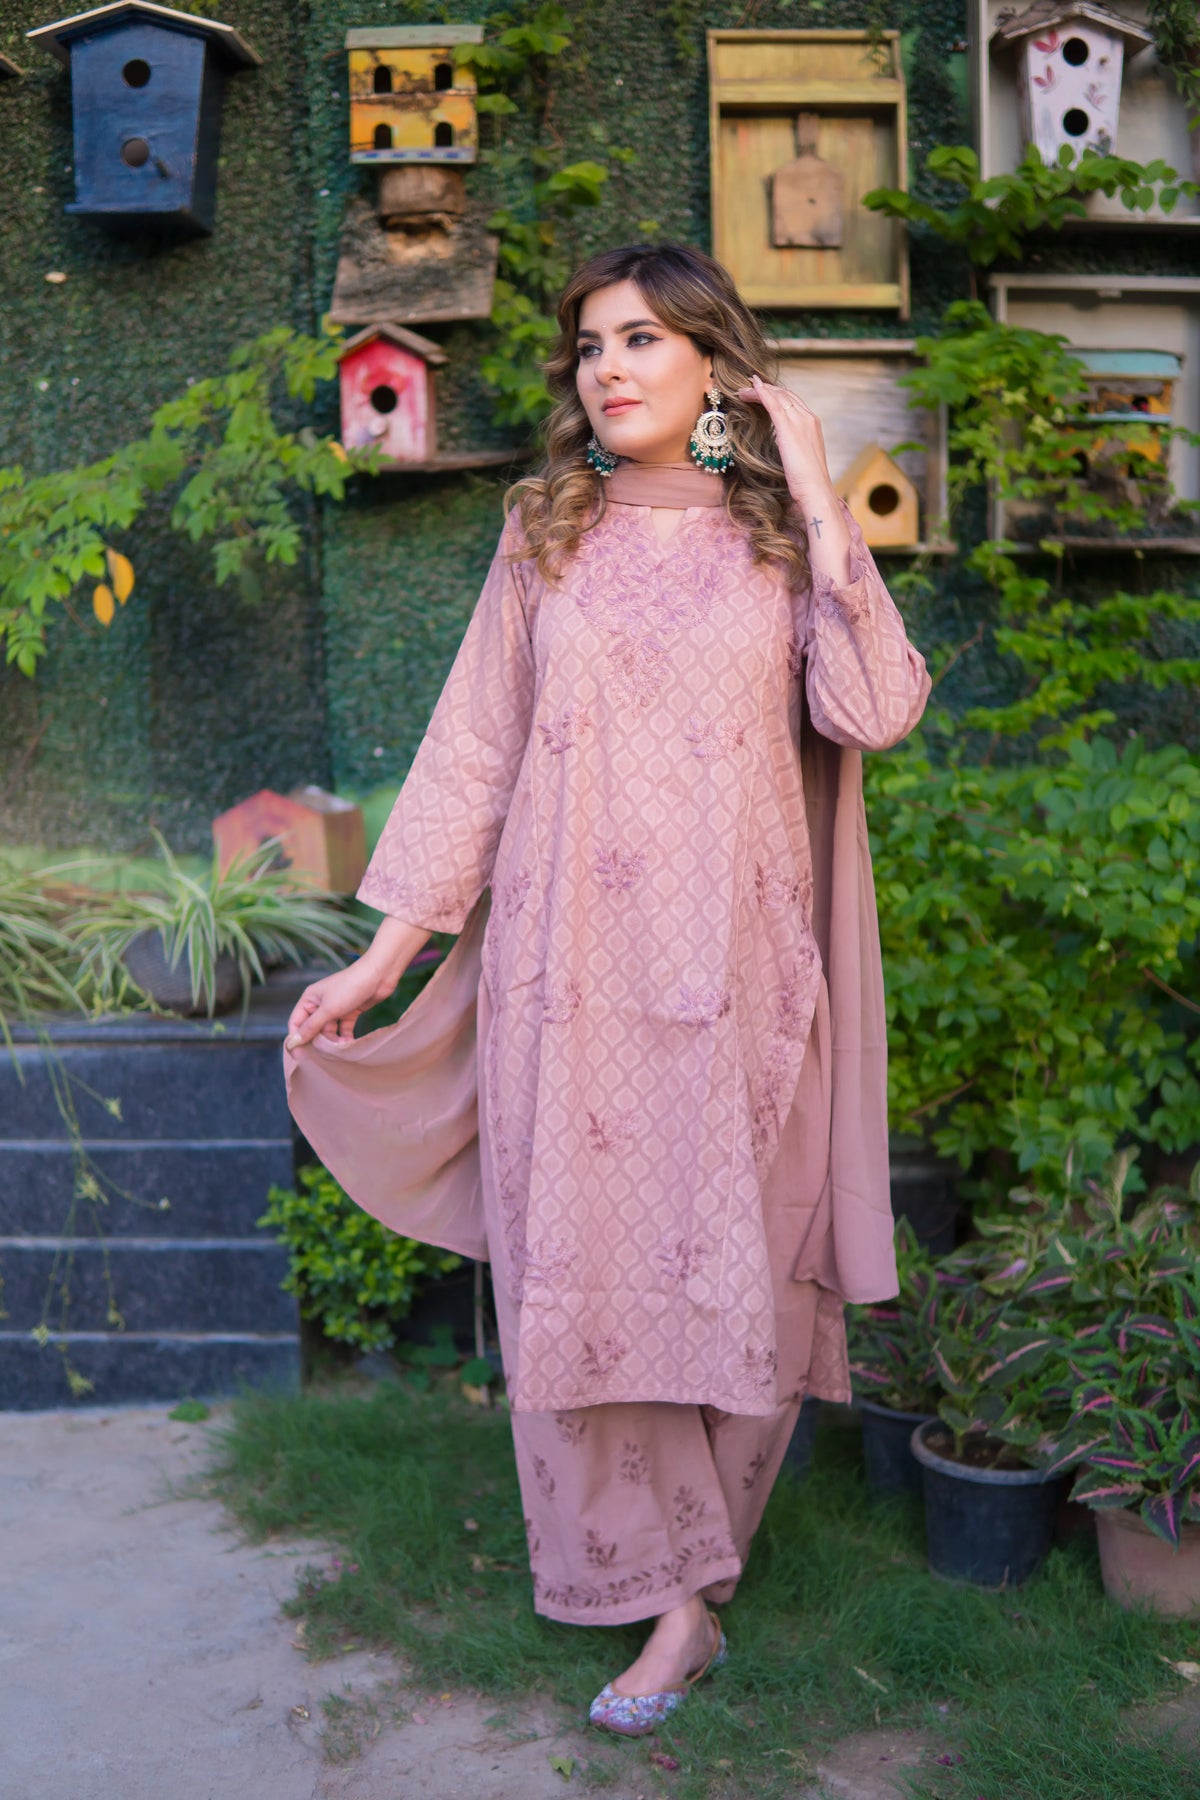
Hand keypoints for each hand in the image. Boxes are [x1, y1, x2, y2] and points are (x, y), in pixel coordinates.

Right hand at [285, 956, 395, 1048]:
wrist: (379, 976)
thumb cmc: (350, 988)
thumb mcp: (328, 1009)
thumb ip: (310, 1027)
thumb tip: (293, 1041)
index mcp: (309, 999)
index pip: (296, 1022)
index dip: (297, 1038)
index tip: (300, 1056)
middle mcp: (320, 1003)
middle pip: (313, 1028)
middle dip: (318, 1040)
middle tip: (325, 1053)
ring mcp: (336, 1007)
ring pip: (329, 1030)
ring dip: (334, 1040)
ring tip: (342, 1046)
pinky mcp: (350, 1011)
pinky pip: (343, 1028)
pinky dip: (345, 1036)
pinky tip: (349, 1043)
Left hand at [737, 375, 834, 505]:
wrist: (815, 489)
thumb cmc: (808, 480)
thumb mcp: (801, 457)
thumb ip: (794, 445)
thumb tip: (784, 446)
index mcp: (812, 423)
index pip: (792, 401)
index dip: (775, 394)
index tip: (761, 393)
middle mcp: (808, 418)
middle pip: (784, 394)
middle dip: (765, 389)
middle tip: (746, 389)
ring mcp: (800, 421)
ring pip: (777, 396)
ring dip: (758, 390)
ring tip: (743, 391)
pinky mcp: (789, 429)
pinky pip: (774, 404)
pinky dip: (762, 393)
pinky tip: (752, 387)